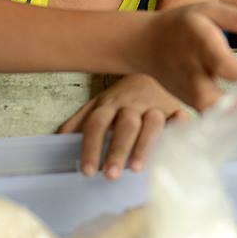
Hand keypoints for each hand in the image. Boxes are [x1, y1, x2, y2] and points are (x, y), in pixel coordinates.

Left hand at [59, 74, 188, 179]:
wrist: (154, 62)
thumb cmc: (123, 97)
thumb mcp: (98, 104)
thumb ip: (79, 122)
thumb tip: (56, 141)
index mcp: (109, 104)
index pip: (96, 124)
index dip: (90, 147)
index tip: (86, 171)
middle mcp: (132, 105)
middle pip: (124, 126)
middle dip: (117, 150)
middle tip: (110, 175)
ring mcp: (156, 105)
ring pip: (152, 123)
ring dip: (144, 145)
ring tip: (136, 169)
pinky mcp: (177, 108)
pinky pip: (180, 118)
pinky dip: (179, 130)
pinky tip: (176, 146)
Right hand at [135, 3, 236, 111]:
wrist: (146, 44)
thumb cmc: (183, 24)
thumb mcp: (210, 11)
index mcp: (199, 44)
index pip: (222, 63)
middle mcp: (191, 70)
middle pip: (208, 97)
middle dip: (235, 109)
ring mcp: (185, 90)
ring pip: (205, 112)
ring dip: (232, 120)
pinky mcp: (186, 101)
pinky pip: (205, 116)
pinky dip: (224, 122)